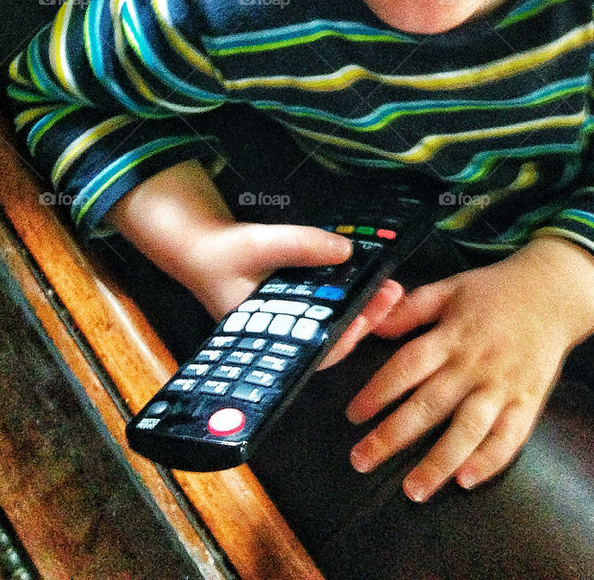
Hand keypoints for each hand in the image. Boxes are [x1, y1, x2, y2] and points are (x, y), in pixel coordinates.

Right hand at [186, 219, 405, 362]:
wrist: (202, 248)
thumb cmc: (222, 252)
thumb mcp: (258, 243)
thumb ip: (300, 245)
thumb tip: (346, 250)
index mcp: (268, 335)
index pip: (311, 351)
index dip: (342, 340)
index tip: (366, 319)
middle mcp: (282, 336)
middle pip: (331, 340)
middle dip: (364, 320)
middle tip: (391, 294)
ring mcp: (291, 322)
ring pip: (333, 325)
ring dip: (363, 308)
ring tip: (389, 288)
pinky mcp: (296, 306)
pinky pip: (327, 309)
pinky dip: (349, 297)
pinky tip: (368, 282)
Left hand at [345, 236, 593, 501]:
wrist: (554, 293)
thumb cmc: (495, 291)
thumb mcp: (450, 288)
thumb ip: (412, 308)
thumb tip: (371, 325)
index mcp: (453, 335)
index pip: (408, 366)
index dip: (379, 391)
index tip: (354, 415)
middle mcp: (475, 364)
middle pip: (431, 405)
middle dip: (393, 436)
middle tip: (361, 460)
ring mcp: (503, 386)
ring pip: (468, 429)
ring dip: (439, 461)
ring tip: (412, 489)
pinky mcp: (528, 402)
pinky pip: (510, 437)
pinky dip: (490, 461)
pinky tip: (466, 481)